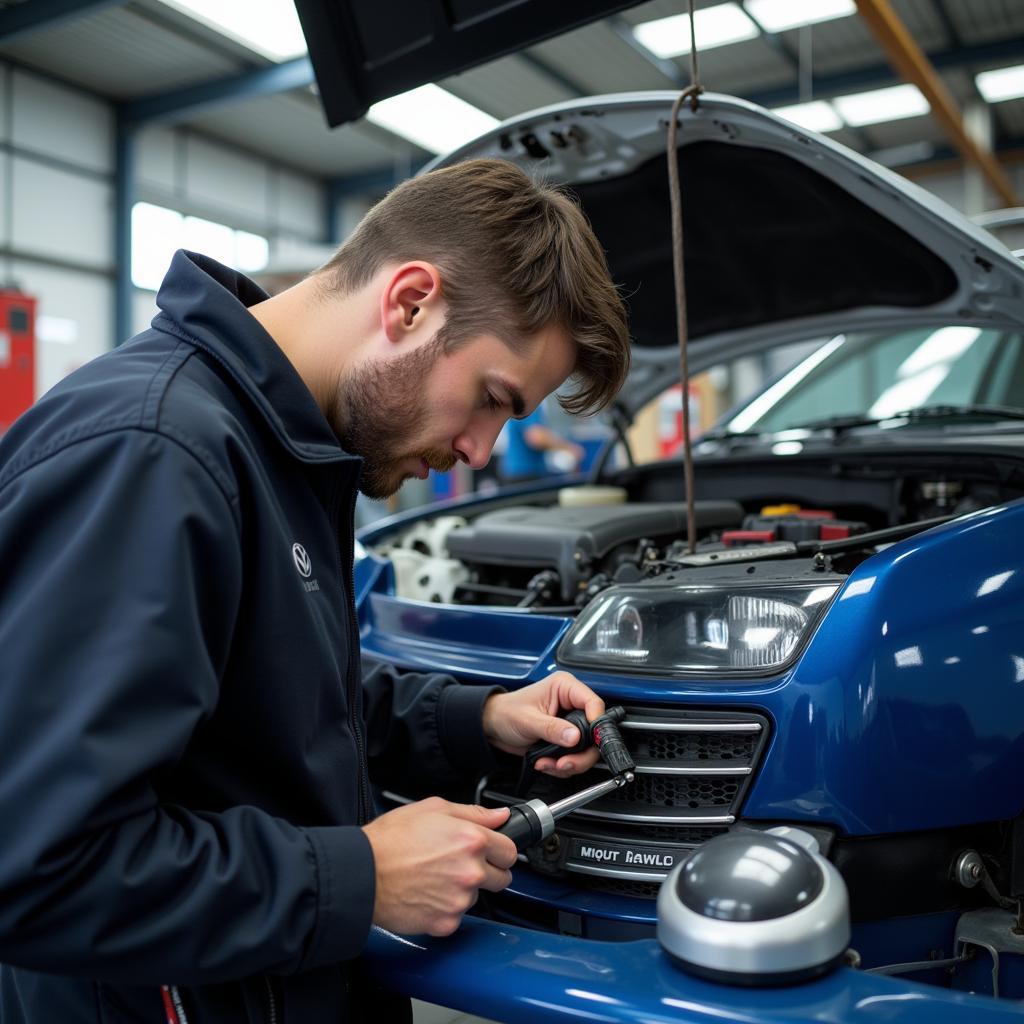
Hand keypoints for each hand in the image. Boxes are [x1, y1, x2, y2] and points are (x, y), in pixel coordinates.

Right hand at [362, 797, 515, 936]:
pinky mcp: (446, 922)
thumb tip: (499, 817)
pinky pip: (457, 915)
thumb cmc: (391, 840)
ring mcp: (460, 900)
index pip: (510, 850)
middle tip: (461, 864)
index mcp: (472, 840)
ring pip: (477, 896)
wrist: (362, 873)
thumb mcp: (433, 809)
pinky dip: (446, 908)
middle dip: (488, 871)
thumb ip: (473, 812)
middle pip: (502, 878)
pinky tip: (428, 893)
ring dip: (464, 889)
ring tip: (436, 876)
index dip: (500, 849)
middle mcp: (471, 871)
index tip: (491, 851)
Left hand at [482, 671, 604, 777]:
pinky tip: (546, 763)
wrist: (494, 726)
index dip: (596, 724)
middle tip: (565, 763)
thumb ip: (552, 728)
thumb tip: (574, 737)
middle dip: (581, 753)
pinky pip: (575, 757)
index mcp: (564, 688)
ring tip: (550, 764)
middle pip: (594, 731)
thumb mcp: (528, 720)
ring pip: (587, 748)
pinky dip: (562, 766)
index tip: (588, 742)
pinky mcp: (566, 739)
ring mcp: (570, 723)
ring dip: (570, 762)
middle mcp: (571, 704)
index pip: (593, 703)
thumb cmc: (506, 712)